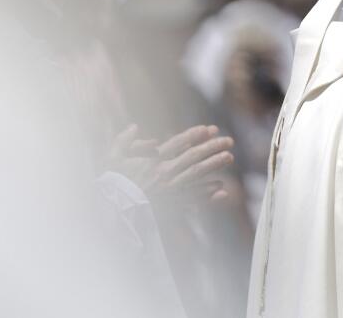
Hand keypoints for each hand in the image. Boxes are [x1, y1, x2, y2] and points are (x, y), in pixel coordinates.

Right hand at [106, 124, 234, 204]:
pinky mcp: (172, 205)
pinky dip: (208, 192)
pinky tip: (221, 187)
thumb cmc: (112, 185)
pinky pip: (194, 197)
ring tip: (230, 157)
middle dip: (213, 146)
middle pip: (194, 156)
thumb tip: (134, 127)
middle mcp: (164, 173)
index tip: (209, 129)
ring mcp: (170, 189)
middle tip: (229, 141)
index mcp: (152, 160)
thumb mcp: (112, 159)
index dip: (195, 134)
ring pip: (198, 174)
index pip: (178, 142)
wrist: (112, 214)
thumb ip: (123, 141)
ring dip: (215, 165)